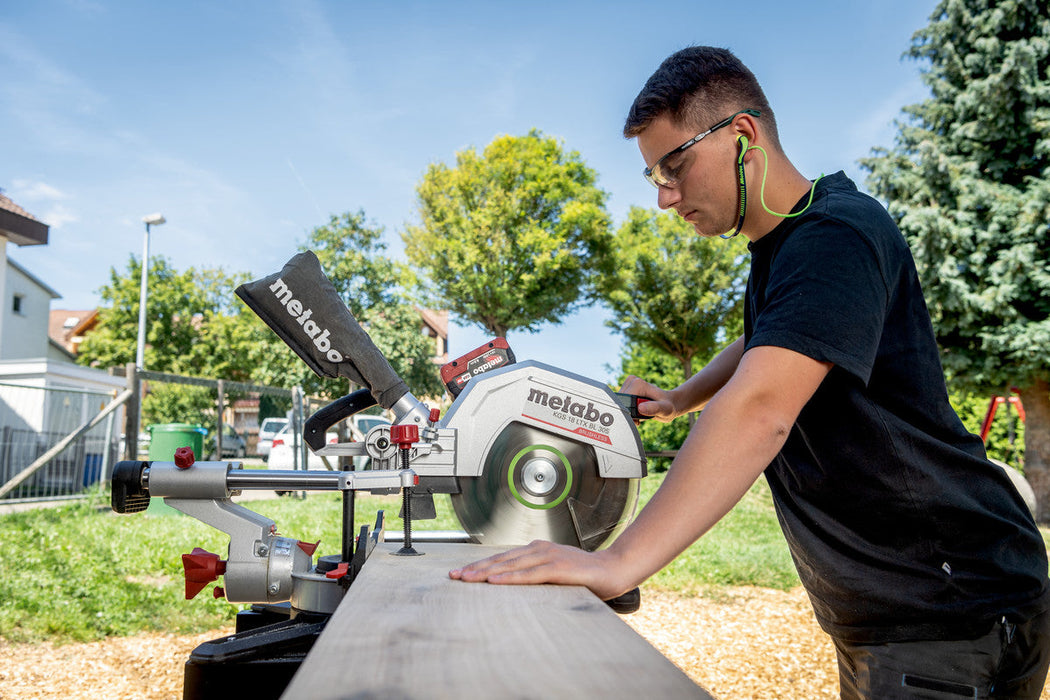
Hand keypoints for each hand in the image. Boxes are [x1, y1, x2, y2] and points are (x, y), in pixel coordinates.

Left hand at [448, 540, 629, 600]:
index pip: (503, 559)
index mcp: (537, 550)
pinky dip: (509, 578)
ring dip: (486, 572)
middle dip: (476, 569)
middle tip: (454, 577)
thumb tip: (515, 586)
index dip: (480, 566)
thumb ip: (536, 576)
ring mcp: (549, 557)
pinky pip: (528, 575)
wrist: (614, 569)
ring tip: (467, 579)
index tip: (460, 573)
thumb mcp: (555, 573)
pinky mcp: (558, 568)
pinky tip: (494, 581)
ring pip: (510, 565)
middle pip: (501, 560)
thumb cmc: (585, 574)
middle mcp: (540, 550)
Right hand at [619, 375, 675, 421]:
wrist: (669, 403)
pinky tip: (638, 412)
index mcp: (638, 384)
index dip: (628, 414)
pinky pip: (621, 404)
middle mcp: (631, 381)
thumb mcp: (665, 409)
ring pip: (619, 404)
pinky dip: (628, 411)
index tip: (637, 420)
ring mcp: (628, 385)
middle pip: (619, 403)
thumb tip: (640, 408)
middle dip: (628, 414)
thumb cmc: (668, 406)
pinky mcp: (626, 390)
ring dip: (628, 413)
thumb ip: (654, 408)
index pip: (622, 402)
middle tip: (640, 418)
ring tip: (641, 414)